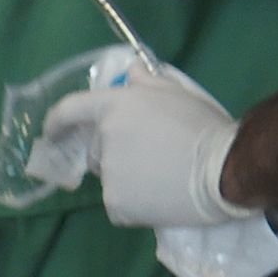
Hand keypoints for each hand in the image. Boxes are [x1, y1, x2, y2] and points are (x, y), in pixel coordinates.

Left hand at [48, 76, 251, 227]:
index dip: (57, 121)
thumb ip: (147, 80)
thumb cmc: (203, 126)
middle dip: (114, 149)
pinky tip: (160, 193)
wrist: (224, 170)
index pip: (70, 109)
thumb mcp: (177, 93)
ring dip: (126, 173)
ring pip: (109, 175)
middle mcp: (104, 141)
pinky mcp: (116, 205)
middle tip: (151, 151)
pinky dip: (134, 198)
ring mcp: (108, 176)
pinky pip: (119, 200)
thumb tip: (129, 71)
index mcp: (116, 108)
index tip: (52, 132)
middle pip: (97, 148)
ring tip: (163, 172)